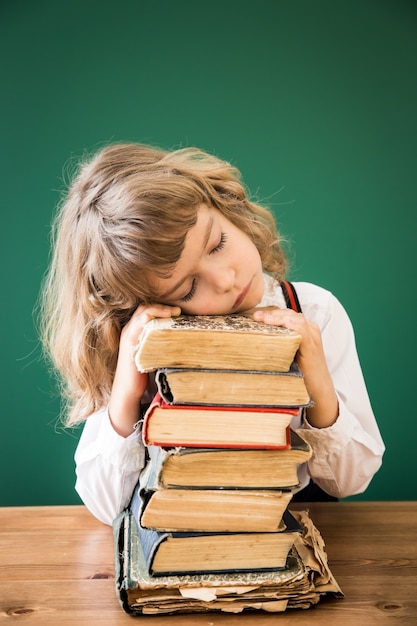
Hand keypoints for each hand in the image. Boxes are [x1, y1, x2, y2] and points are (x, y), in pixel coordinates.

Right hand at [108, 304, 180, 436]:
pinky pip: (138, 324)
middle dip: (162, 306)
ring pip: (142, 312)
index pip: (148, 310)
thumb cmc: (143, 373)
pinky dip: (150, 317)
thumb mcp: (155, 354)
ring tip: (173, 312)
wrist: (128, 390)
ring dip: (158, 309)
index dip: (162, 307)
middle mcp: (131, 329)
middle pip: (144, 308)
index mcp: (136, 330)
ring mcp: (129, 335)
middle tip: (179, 310)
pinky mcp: (129, 342)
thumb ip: (164, 345)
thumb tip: (186, 342)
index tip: (179, 311)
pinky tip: (163, 319)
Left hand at [253, 307, 338, 427]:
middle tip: (254, 316)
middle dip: (270, 313)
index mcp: (304, 329)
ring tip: (261, 319)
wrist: (319, 389)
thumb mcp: (287, 355)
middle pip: (288, 313)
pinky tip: (276, 324)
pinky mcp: (312, 347)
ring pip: (294, 318)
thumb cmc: (302, 373)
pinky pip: (301, 329)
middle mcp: (310, 330)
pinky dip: (289, 324)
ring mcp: (312, 337)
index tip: (254, 315)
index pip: (285, 314)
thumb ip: (277, 345)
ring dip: (276, 317)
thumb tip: (252, 342)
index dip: (270, 313)